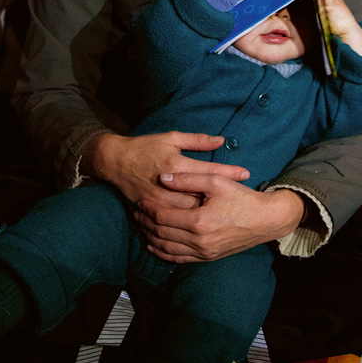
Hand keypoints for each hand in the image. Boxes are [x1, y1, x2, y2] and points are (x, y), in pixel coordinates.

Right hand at [81, 131, 249, 209]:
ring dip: (207, 213)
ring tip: (226, 213)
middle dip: (222, 198)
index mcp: (175, 165)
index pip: (208, 171)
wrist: (115, 162)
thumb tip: (220, 140)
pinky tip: (201, 224)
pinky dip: (187, 222)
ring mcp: (159, 200)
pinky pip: (172, 221)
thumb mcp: (171, 138)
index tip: (246, 173)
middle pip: (201, 196)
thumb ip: (197, 140)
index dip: (229, 172)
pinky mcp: (152, 210)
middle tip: (241, 200)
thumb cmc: (145, 147)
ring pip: (188, 212)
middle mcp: (168, 185)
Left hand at [134, 174, 305, 261]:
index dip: (148, 208)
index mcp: (199, 221)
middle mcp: (199, 240)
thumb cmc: (242, 197)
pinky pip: (179, 259)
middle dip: (145, 222)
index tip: (140, 200)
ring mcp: (203, 252)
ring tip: (141, 226)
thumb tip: (163, 178)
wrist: (266, 220)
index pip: (162, 216)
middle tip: (136, 212)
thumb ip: (188, 179)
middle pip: (160, 233)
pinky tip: (154, 246)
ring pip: (166, 248)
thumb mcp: (216, 181)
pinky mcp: (208, 257)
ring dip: (150, 237)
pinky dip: (163, 253)